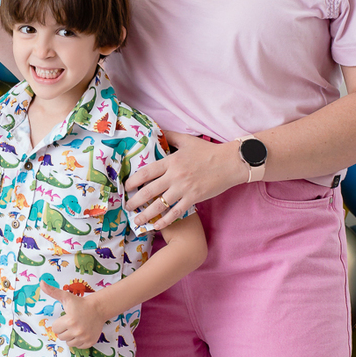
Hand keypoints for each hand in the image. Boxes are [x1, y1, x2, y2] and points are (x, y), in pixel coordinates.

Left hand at [39, 281, 113, 349]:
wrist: (98, 308)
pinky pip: (78, 346)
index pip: (55, 329)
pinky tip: (81, 332)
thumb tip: (41, 283)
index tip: (65, 318)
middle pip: (61, 337)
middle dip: (64, 330)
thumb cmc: (80, 303)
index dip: (58, 323)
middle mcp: (77, 331)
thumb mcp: (66, 296)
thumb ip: (52, 291)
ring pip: (69, 343)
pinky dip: (78, 341)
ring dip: (70, 336)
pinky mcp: (90, 342)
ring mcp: (84, 337)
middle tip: (71, 322)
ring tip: (76, 327)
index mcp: (70, 321)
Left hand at [126, 133, 242, 230]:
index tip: (125, 187)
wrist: (230, 163)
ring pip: (159, 204)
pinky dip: (164, 221)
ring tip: (137, 220)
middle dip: (134, 200)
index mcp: (171, 161)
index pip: (146, 172)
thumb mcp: (187, 140)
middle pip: (148, 191)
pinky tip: (156, 226)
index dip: (132, 181)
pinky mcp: (193, 198)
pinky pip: (175, 212)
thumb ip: (170, 136)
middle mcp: (174, 176)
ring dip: (146, 214)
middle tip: (126, 207)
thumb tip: (158, 130)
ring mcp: (184, 189)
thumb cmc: (208, 151)